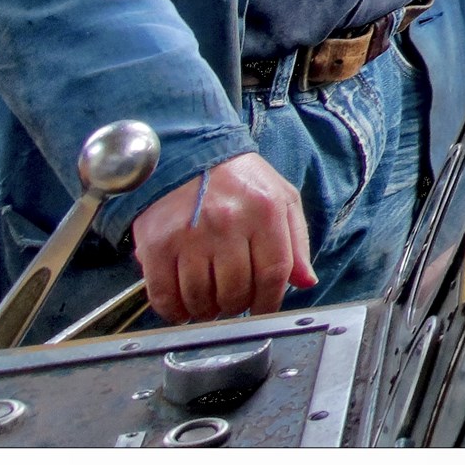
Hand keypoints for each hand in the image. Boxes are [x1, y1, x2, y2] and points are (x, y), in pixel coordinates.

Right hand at [130, 152, 314, 324]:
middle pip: (237, 291)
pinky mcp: (157, 245)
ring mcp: (191, 235)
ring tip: (209, 303)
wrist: (188, 153)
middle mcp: (229, 223)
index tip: (262, 309)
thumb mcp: (281, 198)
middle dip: (236, 306)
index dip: (269, 301)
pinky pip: (165, 295)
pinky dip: (174, 310)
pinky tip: (182, 307)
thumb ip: (296, 241)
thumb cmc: (239, 179)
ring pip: (201, 298)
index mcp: (265, 211)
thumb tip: (306, 282)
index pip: (274, 273)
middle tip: (232, 302)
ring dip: (206, 311)